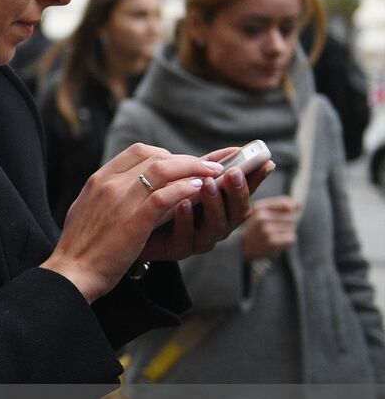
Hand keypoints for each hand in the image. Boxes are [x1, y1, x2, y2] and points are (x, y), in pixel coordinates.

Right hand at [43, 143, 231, 302]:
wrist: (72, 271)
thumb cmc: (81, 246)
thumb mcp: (88, 209)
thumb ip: (106, 194)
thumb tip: (126, 188)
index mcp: (98, 179)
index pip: (138, 151)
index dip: (165, 154)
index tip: (180, 166)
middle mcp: (108, 184)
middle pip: (154, 156)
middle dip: (186, 159)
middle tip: (207, 167)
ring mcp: (120, 201)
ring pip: (163, 170)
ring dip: (193, 168)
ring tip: (213, 174)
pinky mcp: (133, 222)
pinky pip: (164, 197)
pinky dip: (185, 190)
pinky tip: (200, 191)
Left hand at [138, 146, 272, 264]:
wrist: (133, 227)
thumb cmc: (164, 199)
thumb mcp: (187, 180)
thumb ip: (208, 167)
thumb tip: (235, 149)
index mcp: (222, 207)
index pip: (245, 193)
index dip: (257, 180)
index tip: (264, 163)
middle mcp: (217, 225)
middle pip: (238, 213)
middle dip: (237, 192)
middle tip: (232, 173)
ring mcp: (199, 239)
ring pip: (216, 227)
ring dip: (214, 204)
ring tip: (207, 184)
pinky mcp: (177, 249)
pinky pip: (186, 237)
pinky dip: (186, 220)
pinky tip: (182, 204)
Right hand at [241, 195, 298, 260]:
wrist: (243, 248)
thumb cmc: (257, 228)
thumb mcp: (262, 212)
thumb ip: (280, 206)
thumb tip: (299, 205)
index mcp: (259, 207)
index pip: (285, 203)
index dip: (291, 208)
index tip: (288, 213)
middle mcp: (261, 217)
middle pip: (290, 217)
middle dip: (286, 223)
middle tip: (274, 229)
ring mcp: (266, 229)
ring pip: (292, 228)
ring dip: (286, 232)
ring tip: (274, 236)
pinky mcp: (272, 241)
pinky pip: (291, 238)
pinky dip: (287, 241)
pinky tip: (277, 242)